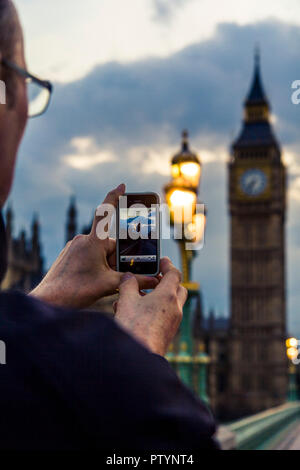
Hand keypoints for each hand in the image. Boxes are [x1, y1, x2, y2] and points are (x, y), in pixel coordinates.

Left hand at [30, 184, 157, 308]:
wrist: (48, 300)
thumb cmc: (75, 291)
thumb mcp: (109, 285)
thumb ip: (134, 280)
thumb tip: (155, 280)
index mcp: (93, 241)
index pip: (105, 213)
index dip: (114, 197)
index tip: (122, 186)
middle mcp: (83, 240)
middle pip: (110, 245)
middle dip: (118, 259)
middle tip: (116, 276)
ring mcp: (75, 247)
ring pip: (101, 252)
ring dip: (108, 265)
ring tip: (102, 283)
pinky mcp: (70, 255)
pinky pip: (89, 255)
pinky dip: (97, 266)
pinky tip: (94, 281)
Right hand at [114, 258, 187, 355]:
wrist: (139, 357)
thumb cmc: (134, 327)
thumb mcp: (126, 300)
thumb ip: (128, 285)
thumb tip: (128, 277)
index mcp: (168, 296)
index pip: (174, 274)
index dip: (167, 265)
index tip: (162, 261)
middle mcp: (175, 308)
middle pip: (178, 289)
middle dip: (167, 282)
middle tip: (153, 279)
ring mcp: (174, 322)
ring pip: (170, 303)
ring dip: (158, 297)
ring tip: (137, 297)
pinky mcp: (168, 333)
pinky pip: (165, 316)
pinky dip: (155, 310)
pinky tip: (136, 314)